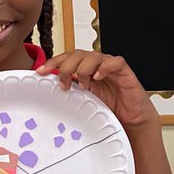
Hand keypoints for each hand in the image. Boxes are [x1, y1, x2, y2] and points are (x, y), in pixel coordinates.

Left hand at [39, 50, 154, 129]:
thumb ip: (72, 90)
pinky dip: (104, 67)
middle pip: (78, 54)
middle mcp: (97, 66)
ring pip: (94, 55)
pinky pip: (115, 62)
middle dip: (66, 66)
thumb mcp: (85, 100)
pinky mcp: (125, 73)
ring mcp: (111, 68)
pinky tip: (98, 77)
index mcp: (86, 70)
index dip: (53, 62)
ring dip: (84, 69)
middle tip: (64, 81)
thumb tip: (52, 88)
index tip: (41, 71)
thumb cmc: (111, 108)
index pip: (67, 58)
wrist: (131, 119)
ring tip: (84, 84)